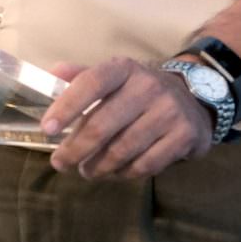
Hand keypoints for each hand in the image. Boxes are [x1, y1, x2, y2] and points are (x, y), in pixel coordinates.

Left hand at [41, 57, 215, 180]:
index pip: (91, 83)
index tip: (47, 130)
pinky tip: (115, 172)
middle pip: (102, 126)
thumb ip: (82, 76)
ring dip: (98, 166)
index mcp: (123, 68)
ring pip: (122, 150)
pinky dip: (125, 173)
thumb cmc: (138, 92)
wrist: (193, 99)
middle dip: (75, 150)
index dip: (66, 107)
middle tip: (60, 163)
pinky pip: (145, 164)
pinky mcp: (185, 135)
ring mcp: (169, 111)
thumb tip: (51, 72)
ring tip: (86, 171)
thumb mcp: (113, 77)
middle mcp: (148, 86)